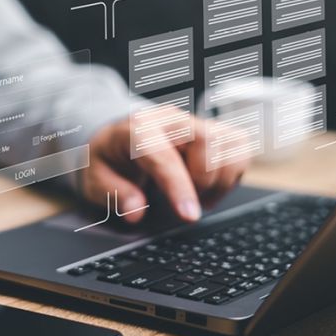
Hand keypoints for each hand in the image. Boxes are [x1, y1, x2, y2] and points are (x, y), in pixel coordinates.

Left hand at [81, 117, 248, 223]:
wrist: (117, 137)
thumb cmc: (108, 157)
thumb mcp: (95, 178)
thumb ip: (115, 194)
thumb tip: (135, 211)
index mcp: (138, 128)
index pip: (165, 154)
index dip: (180, 186)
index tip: (189, 215)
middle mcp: (171, 119)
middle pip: (207, 142)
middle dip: (202, 182)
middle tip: (185, 203)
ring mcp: (195, 121)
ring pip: (231, 143)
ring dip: (220, 178)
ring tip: (198, 194)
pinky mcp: (213, 129)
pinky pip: (240, 147)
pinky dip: (232, 172)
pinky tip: (210, 184)